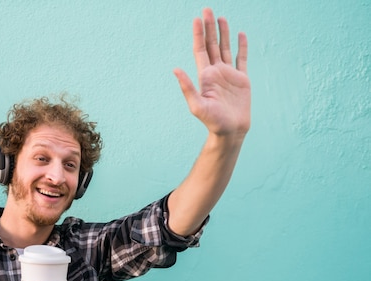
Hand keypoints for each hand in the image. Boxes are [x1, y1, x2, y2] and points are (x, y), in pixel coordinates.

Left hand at [173, 8, 250, 139]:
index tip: (197, 19)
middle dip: (209, 28)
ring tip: (221, 18)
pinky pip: (242, 59)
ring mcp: (229, 75)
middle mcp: (216, 72)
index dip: (198, 34)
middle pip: (212, 45)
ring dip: (223, 33)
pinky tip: (240, 35)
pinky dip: (242, 46)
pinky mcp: (242, 79)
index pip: (200, 50)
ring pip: (226, 48)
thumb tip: (175, 69)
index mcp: (205, 76)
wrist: (230, 131)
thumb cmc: (212, 121)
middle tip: (207, 10)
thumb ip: (187, 87)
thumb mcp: (197, 105)